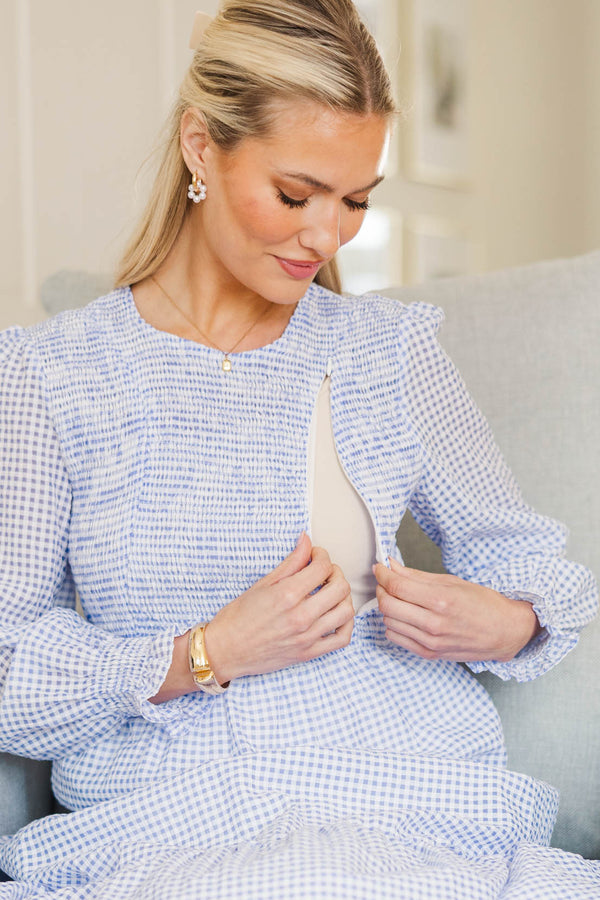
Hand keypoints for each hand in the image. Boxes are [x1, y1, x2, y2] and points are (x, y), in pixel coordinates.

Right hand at [205, 533, 353, 683]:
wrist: (224, 651)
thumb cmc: (238, 617)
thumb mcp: (262, 584)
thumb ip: (291, 562)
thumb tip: (306, 541)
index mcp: (287, 595)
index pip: (322, 567)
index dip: (322, 555)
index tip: (315, 555)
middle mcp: (300, 616)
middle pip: (340, 587)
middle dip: (335, 573)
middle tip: (323, 572)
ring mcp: (307, 637)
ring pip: (346, 611)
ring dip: (343, 596)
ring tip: (330, 592)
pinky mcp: (309, 653)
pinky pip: (342, 639)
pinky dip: (346, 624)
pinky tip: (336, 615)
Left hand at [374, 558, 540, 662]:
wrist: (505, 632)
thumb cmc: (483, 603)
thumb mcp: (452, 581)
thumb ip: (416, 575)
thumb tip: (391, 566)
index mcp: (441, 600)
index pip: (396, 586)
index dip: (382, 574)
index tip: (379, 567)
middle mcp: (434, 623)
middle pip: (387, 605)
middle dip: (381, 589)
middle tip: (387, 581)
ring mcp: (431, 642)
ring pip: (389, 622)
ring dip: (387, 607)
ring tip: (398, 598)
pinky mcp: (429, 654)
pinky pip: (396, 638)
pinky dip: (393, 624)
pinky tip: (404, 616)